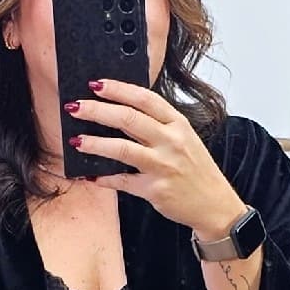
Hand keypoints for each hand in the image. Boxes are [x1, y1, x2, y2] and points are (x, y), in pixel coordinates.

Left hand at [65, 79, 244, 238]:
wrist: (215, 205)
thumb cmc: (196, 171)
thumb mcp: (184, 139)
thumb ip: (159, 125)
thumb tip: (122, 113)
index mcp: (177, 123)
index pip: (144, 98)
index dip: (117, 89)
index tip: (95, 84)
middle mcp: (171, 141)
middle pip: (128, 118)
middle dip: (97, 111)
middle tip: (75, 107)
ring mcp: (163, 166)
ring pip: (122, 149)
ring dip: (95, 144)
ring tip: (76, 141)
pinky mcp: (155, 190)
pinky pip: (123, 182)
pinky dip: (104, 179)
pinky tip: (89, 175)